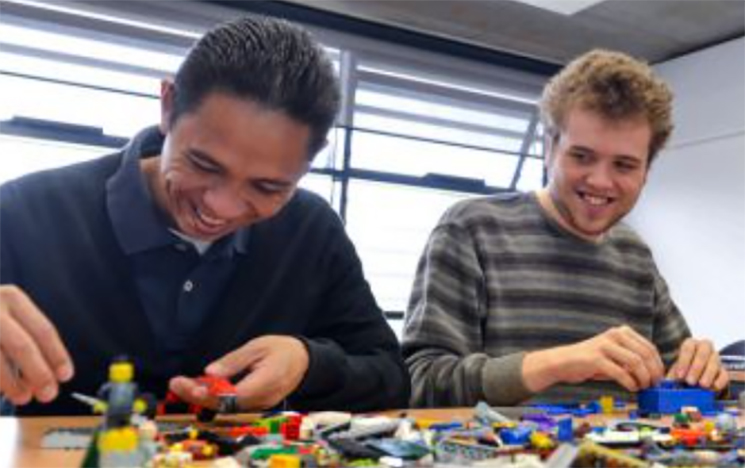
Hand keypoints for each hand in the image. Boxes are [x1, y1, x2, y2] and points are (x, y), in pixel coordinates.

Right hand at [0, 285, 73, 404]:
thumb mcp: (10, 318)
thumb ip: (29, 341)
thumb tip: (46, 377)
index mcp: (12, 299)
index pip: (43, 330)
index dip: (57, 355)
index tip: (66, 375)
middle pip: (22, 346)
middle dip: (39, 374)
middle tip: (49, 394)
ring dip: (12, 384)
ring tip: (24, 397)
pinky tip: (3, 390)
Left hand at [168, 335, 308, 410]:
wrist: (304, 361)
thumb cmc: (281, 349)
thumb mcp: (258, 347)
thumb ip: (234, 361)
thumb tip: (210, 373)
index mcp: (266, 382)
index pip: (233, 395)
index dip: (209, 393)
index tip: (189, 384)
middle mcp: (263, 400)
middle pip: (226, 406)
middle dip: (198, 396)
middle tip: (176, 383)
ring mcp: (260, 406)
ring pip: (227, 408)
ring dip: (203, 398)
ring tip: (181, 385)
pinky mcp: (256, 406)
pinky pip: (232, 406)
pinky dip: (214, 398)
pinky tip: (198, 388)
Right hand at [523, 325, 664, 392]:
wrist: (563, 362)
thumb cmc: (591, 362)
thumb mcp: (614, 356)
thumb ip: (631, 360)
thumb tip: (654, 374)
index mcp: (621, 332)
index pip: (649, 347)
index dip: (658, 365)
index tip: (659, 378)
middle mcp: (614, 335)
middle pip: (645, 354)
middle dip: (653, 372)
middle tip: (653, 385)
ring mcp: (604, 345)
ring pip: (635, 362)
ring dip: (643, 378)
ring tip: (642, 387)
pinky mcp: (595, 359)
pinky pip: (620, 372)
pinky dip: (630, 383)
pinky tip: (631, 388)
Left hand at [667, 338, 728, 390]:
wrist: (692, 380)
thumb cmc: (681, 372)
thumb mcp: (674, 371)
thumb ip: (669, 373)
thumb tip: (664, 380)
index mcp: (690, 344)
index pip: (688, 347)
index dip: (684, 361)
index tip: (679, 375)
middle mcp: (704, 348)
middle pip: (703, 352)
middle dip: (696, 367)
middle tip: (690, 381)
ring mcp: (715, 358)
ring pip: (715, 362)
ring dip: (708, 374)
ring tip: (701, 385)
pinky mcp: (723, 371)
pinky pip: (724, 374)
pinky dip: (720, 381)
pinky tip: (713, 387)